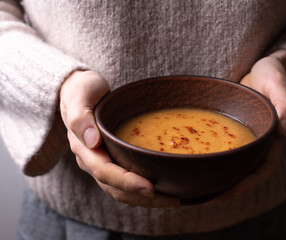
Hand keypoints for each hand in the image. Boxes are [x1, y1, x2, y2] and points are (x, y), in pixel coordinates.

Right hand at [60, 70, 179, 208]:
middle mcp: (92, 161)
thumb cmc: (82, 90)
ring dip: (146, 200)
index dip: (127, 182)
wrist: (81, 92)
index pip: (105, 172)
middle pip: (117, 188)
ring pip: (122, 190)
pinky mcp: (112, 161)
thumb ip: (80, 117)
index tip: (151, 188)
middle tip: (173, 201)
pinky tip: (162, 191)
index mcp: (84, 149)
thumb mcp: (79, 95)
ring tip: (173, 201)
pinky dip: (142, 191)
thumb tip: (92, 141)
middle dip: (144, 198)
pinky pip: (126, 183)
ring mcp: (102, 163)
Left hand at [213, 49, 285, 201]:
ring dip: (221, 176)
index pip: (264, 168)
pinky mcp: (235, 131)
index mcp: (274, 137)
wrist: (266, 69)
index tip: (228, 193)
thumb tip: (284, 129)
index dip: (248, 182)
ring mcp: (247, 137)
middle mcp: (261, 142)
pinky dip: (215, 157)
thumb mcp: (280, 83)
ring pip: (235, 162)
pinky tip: (198, 160)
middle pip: (247, 171)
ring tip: (201, 186)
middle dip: (231, 186)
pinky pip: (226, 148)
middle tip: (209, 197)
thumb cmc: (275, 75)